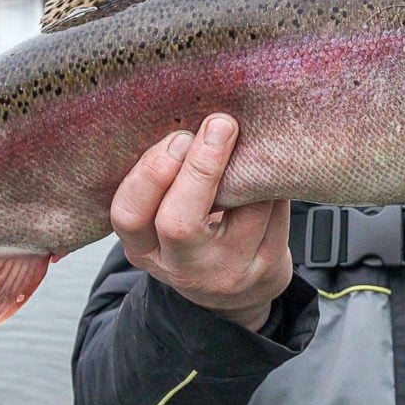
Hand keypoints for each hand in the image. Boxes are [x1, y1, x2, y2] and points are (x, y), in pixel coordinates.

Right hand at [110, 114, 293, 330]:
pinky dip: (274, 183)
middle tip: (220, 124)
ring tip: (251, 138)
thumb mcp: (164, 218)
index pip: (129, 213)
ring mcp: (225, 274)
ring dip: (251, 167)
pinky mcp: (265, 270)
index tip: (179, 137)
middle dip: (200, 166)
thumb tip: (192, 113)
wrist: (237, 292)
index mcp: (143, 248)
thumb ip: (166, 178)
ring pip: (244, 212)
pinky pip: (275, 215)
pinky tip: (272, 165)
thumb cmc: (196, 235)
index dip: (151, 172)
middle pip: (178, 222)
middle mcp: (180, 267)